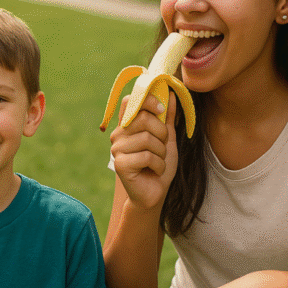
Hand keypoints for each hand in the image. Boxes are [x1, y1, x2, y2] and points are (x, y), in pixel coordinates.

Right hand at [110, 93, 178, 210]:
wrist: (155, 193)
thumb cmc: (160, 165)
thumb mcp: (167, 138)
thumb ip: (167, 117)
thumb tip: (170, 94)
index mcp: (127, 125)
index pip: (129, 100)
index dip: (147, 99)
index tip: (161, 109)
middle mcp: (118, 134)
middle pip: (143, 118)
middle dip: (161, 133)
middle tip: (162, 147)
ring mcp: (117, 149)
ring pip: (147, 139)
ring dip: (161, 153)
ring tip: (158, 162)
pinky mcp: (120, 164)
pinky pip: (147, 156)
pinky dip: (159, 165)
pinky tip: (154, 171)